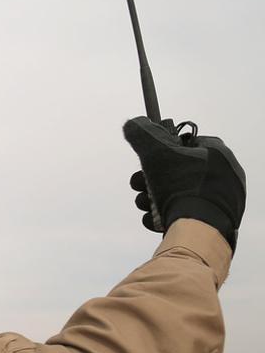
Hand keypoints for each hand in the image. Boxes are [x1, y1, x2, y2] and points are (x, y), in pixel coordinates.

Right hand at [124, 117, 245, 248]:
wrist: (200, 229)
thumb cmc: (183, 187)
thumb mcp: (157, 153)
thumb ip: (143, 136)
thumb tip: (132, 123)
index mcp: (216, 153)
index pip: (185, 143)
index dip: (161, 150)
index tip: (145, 160)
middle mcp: (221, 175)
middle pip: (176, 171)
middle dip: (149, 179)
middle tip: (138, 185)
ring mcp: (218, 200)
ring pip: (177, 193)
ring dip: (152, 199)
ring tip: (144, 205)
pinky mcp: (212, 221)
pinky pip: (184, 213)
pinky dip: (165, 215)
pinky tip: (154, 220)